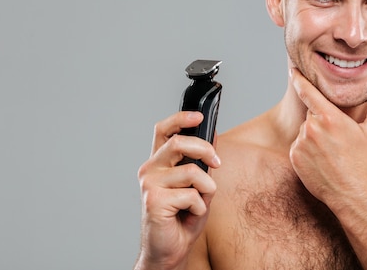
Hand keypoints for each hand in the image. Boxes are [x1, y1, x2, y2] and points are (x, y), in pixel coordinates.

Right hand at [135, 111, 220, 269]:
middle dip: (205, 149)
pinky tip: (189, 215)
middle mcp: (150, 170)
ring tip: (199, 204)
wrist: (169, 251)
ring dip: (206, 189)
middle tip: (216, 162)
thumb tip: (214, 137)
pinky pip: (191, 194)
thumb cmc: (182, 219)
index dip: (180, 118)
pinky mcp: (153, 200)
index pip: (164, 130)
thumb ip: (202, 164)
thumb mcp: (198, 186)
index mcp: (159, 163)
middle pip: (179, 142)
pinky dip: (200, 207)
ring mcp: (149, 184)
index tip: (200, 115)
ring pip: (191, 172)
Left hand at [288, 68, 366, 209]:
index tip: (292, 69)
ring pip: (305, 131)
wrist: (354, 195)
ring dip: (314, 136)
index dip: (298, 78)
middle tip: (338, 139)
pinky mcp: (294, 157)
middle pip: (312, 114)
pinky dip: (307, 150)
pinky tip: (323, 161)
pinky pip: (298, 146)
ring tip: (332, 153)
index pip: (307, 91)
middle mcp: (312, 127)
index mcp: (330, 117)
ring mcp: (301, 143)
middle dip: (322, 121)